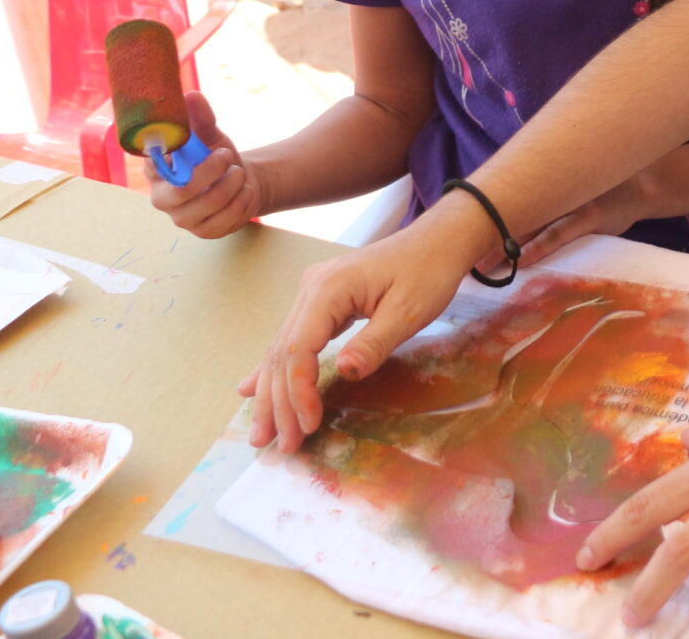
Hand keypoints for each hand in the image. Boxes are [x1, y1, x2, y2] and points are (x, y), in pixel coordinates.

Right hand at [145, 92, 262, 237]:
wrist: (242, 181)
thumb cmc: (217, 156)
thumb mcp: (211, 135)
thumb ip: (200, 118)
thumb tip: (191, 95)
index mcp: (156, 171)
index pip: (153, 165)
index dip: (173, 155)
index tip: (194, 145)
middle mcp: (163, 197)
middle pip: (182, 190)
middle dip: (211, 170)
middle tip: (226, 156)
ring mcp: (182, 218)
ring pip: (210, 203)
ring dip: (233, 182)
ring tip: (238, 172)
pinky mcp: (204, 232)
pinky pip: (227, 217)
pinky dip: (243, 199)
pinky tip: (244, 191)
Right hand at [236, 217, 472, 452]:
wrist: (437, 241)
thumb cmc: (428, 272)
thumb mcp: (409, 311)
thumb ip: (375, 343)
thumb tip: (345, 373)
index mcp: (329, 289)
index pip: (299, 349)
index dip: (299, 392)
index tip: (309, 425)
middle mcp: (311, 289)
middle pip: (283, 353)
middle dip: (278, 403)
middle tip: (278, 446)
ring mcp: (312, 293)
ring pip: (282, 349)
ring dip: (272, 393)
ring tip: (263, 433)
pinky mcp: (321, 300)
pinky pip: (293, 339)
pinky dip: (277, 368)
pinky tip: (251, 389)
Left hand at [471, 172, 656, 273]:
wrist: (642, 182)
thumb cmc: (600, 186)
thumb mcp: (567, 184)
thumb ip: (541, 193)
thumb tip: (505, 209)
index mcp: (543, 184)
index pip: (503, 198)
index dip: (479, 215)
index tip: (453, 231)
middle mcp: (553, 191)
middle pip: (510, 212)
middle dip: (484, 232)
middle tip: (458, 252)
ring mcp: (570, 203)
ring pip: (529, 225)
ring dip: (504, 246)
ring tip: (482, 265)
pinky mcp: (589, 217)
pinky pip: (558, 234)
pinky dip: (538, 247)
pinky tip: (522, 260)